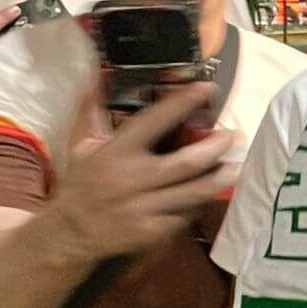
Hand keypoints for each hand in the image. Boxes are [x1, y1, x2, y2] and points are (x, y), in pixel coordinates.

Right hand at [49, 83, 237, 262]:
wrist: (70, 233)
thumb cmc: (80, 183)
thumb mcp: (81, 145)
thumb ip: (91, 110)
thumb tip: (96, 73)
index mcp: (116, 152)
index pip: (154, 122)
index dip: (182, 103)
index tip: (207, 88)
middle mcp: (132, 179)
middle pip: (185, 163)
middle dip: (214, 149)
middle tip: (233, 136)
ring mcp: (144, 208)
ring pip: (192, 193)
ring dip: (218, 179)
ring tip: (236, 167)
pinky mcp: (152, 232)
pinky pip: (183, 215)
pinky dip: (197, 203)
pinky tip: (208, 193)